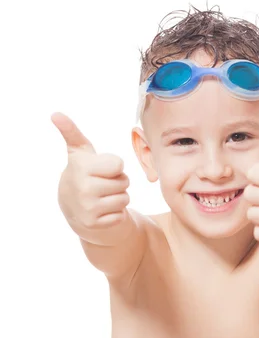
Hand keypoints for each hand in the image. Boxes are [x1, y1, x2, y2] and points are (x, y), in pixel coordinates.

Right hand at [51, 112, 129, 229]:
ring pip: (125, 199)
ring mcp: (87, 207)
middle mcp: (82, 187)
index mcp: (81, 167)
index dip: (115, 167)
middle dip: (118, 182)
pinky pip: (120, 215)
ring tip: (103, 196)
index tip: (102, 170)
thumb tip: (55, 114)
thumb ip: (71, 132)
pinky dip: (115, 214)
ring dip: (119, 198)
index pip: (119, 165)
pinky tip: (102, 210)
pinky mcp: (94, 223)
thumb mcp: (79, 152)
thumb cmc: (83, 174)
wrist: (73, 208)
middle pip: (124, 182)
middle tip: (103, 184)